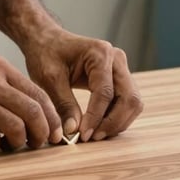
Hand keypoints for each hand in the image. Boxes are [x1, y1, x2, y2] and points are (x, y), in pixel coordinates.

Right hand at [0, 56, 62, 151]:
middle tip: (40, 144)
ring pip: (16, 128)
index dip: (52, 117)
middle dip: (43, 133)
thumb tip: (30, 114)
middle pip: (33, 112)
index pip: (39, 93)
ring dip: (19, 143)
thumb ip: (3, 87)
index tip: (56, 133)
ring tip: (10, 145)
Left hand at [24, 30, 143, 142]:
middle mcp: (117, 58)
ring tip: (96, 135)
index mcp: (100, 53)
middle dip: (113, 122)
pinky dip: (117, 117)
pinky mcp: (120, 78)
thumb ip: (63, 105)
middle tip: (92, 138)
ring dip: (118, 122)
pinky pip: (127, 102)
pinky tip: (100, 126)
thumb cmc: (46, 54)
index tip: (83, 135)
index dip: (96, 117)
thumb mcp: (49, 80)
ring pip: (132, 102)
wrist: (47, 41)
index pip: (105, 92)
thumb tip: (73, 132)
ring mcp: (121, 68)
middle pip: (128, 98)